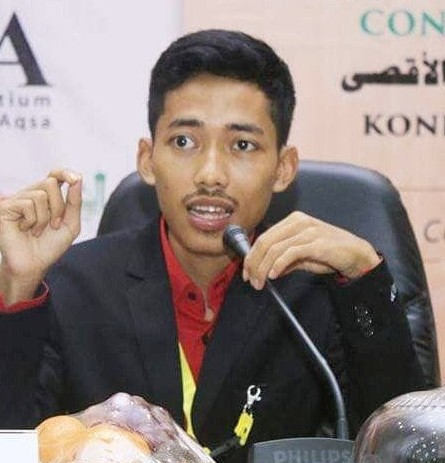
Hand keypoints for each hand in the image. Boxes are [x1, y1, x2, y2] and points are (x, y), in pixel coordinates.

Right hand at [0, 169, 81, 304]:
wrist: (34, 265)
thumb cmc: (51, 246)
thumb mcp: (70, 224)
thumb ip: (75, 202)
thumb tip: (78, 178)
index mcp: (47, 197)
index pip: (55, 174)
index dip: (65, 172)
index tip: (76, 178)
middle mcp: (31, 195)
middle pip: (50, 182)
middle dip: (58, 206)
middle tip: (54, 225)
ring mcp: (17, 200)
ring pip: (39, 195)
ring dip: (45, 218)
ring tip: (38, 231)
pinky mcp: (5, 208)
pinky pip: (27, 204)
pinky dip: (32, 220)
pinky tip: (25, 229)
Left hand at [243, 211, 380, 289]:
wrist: (357, 255)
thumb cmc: (330, 254)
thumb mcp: (303, 256)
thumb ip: (285, 260)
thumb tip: (267, 270)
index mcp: (293, 221)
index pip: (264, 237)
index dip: (252, 256)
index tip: (247, 272)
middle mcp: (298, 222)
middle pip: (266, 242)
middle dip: (254, 263)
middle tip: (251, 281)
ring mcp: (307, 230)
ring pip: (275, 248)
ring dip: (264, 268)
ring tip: (261, 283)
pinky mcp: (315, 242)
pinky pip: (290, 253)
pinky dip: (278, 265)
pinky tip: (274, 275)